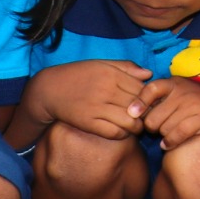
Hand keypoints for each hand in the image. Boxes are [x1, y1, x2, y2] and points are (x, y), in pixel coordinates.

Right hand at [31, 58, 151, 138]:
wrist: (49, 89)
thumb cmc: (78, 75)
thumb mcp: (102, 64)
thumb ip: (126, 67)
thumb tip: (149, 74)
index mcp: (111, 74)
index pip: (142, 89)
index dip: (149, 98)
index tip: (150, 103)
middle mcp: (106, 90)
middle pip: (139, 106)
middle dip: (146, 113)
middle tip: (147, 118)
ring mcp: (96, 107)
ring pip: (130, 121)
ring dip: (137, 126)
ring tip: (136, 125)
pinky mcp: (88, 123)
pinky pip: (114, 132)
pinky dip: (123, 134)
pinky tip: (122, 130)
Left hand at [139, 76, 199, 149]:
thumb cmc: (190, 100)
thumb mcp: (174, 90)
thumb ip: (155, 97)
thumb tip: (131, 112)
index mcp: (173, 83)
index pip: (151, 89)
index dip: (139, 102)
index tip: (133, 113)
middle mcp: (182, 92)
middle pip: (153, 118)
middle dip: (152, 127)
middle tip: (158, 127)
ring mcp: (193, 105)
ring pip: (164, 129)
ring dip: (163, 135)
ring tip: (168, 131)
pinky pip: (177, 135)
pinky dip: (169, 143)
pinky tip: (167, 144)